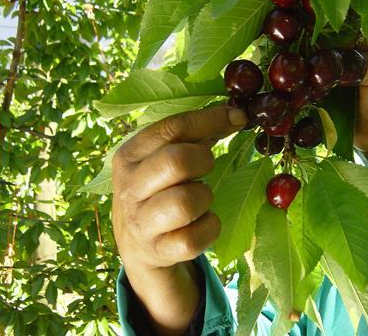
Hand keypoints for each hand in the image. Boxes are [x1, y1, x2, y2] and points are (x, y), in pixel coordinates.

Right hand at [111, 106, 246, 334]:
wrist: (140, 245)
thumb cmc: (159, 191)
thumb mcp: (162, 160)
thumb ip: (193, 136)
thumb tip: (236, 114)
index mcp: (128, 156)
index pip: (170, 128)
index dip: (209, 119)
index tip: (239, 116)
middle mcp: (128, 188)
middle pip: (175, 161)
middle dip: (202, 160)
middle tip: (207, 166)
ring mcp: (140, 223)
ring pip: (186, 202)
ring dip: (204, 198)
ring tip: (199, 198)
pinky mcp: (157, 252)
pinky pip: (195, 238)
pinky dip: (209, 228)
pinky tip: (201, 222)